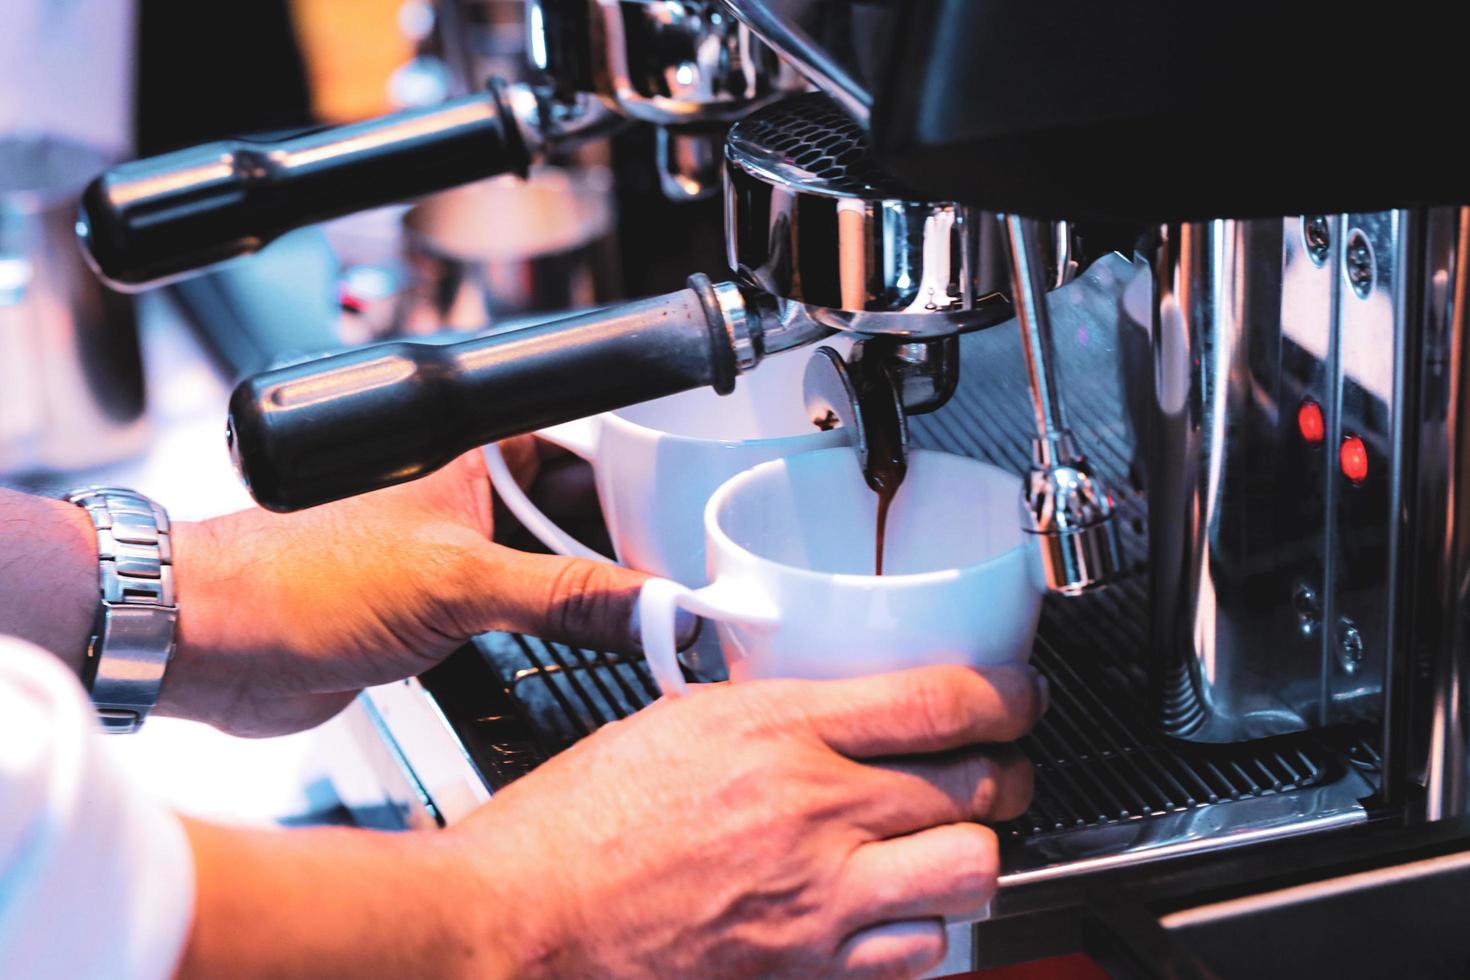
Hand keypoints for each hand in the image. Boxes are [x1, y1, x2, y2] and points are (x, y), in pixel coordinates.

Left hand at [166, 444, 651, 735]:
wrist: (212, 644)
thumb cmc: (296, 575)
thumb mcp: (456, 582)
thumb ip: (565, 597)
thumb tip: (653, 608)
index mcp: (474, 451)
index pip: (589, 462)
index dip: (646, 499)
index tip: (695, 540)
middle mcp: (467, 497)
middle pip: (578, 525)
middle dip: (627, 562)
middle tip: (682, 600)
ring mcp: (453, 555)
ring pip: (551, 575)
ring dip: (592, 607)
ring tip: (650, 633)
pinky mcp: (438, 611)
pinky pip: (519, 617)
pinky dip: (556, 637)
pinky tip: (592, 658)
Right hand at [439, 664, 1045, 978]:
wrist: (526, 918)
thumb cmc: (578, 820)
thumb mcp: (677, 720)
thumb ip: (771, 711)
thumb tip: (836, 708)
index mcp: (777, 731)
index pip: (938, 701)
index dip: (1007, 696)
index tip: (1020, 696)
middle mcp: (813, 810)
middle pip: (977, 783)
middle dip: (1011, 771)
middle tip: (1002, 767)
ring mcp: (820, 898)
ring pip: (972, 870)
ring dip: (978, 851)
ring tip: (956, 839)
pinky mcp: (808, 968)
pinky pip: (922, 953)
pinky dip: (929, 928)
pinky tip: (902, 909)